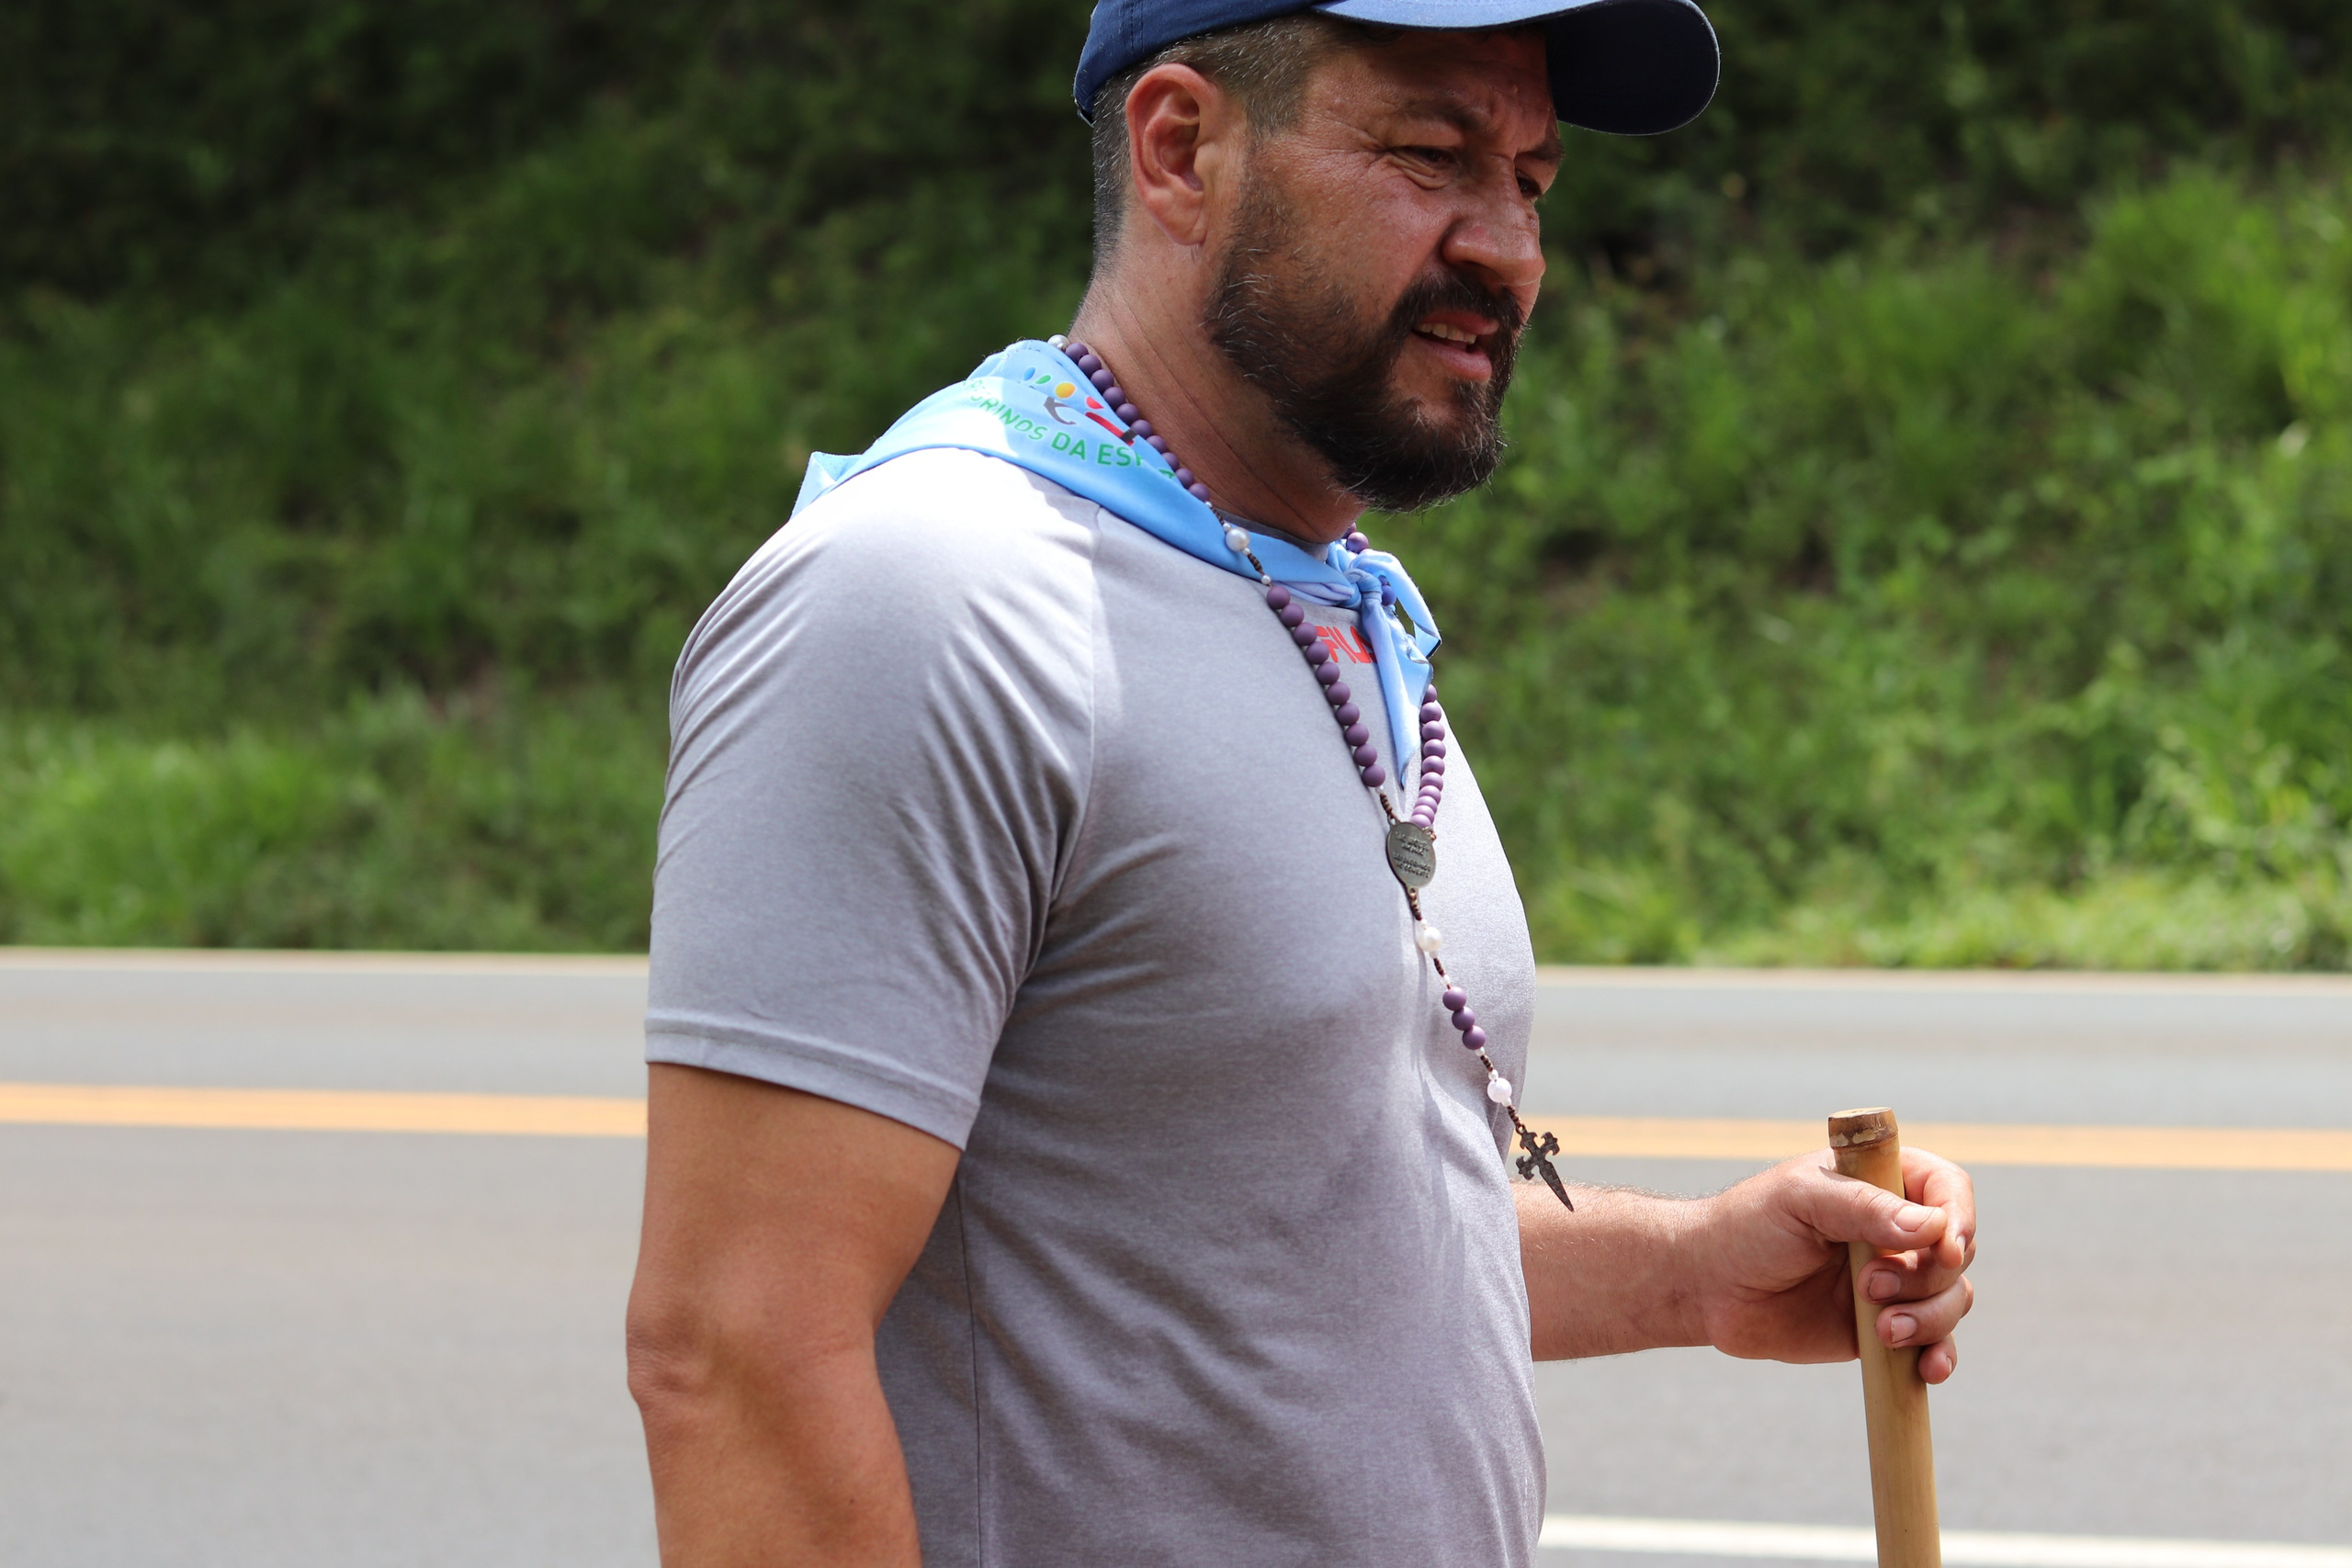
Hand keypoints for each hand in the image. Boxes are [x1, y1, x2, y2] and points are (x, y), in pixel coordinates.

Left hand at [1682, 1146, 1976, 1382]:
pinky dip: (1940, 1354)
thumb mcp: (1799, 1201)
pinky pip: (1935, 1341)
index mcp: (1879, 1182)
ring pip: (1951, 1297)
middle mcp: (1895, 1230)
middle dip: (1927, 1275)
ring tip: (1882, 1330)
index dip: (1957, 1217)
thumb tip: (1930, 1228)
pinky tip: (1928, 1368)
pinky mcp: (1884, 1325)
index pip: (1947, 1188)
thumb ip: (1862, 1208)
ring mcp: (1894, 1280)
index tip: (1945, 1248)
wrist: (1709, 1287)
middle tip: (1869, 1285)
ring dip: (1930, 1318)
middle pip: (1957, 1249)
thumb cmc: (1747, 1227)